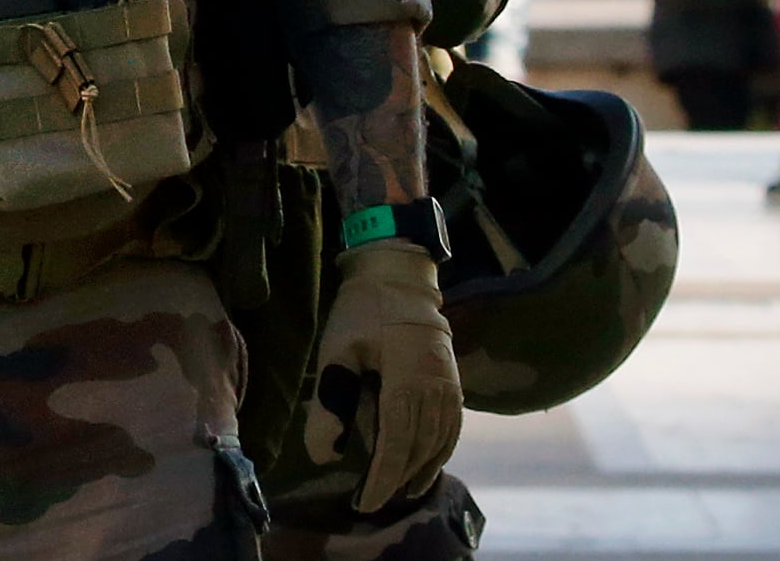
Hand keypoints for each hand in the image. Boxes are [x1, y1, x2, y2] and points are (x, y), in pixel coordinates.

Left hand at [307, 240, 463, 512]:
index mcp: (408, 382)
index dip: (382, 479)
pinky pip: (452, 430)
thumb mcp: (336, 354)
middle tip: (373, 502)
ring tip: (398, 492)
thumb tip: (325, 455)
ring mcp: (451, 387)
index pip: (397, 445)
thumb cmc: (362, 312)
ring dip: (420, 472)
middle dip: (397, 481)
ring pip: (440, 444)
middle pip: (420, 450)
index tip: (364, 502)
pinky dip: (439, 453)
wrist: (400, 277)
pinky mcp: (454, 383)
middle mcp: (437, 390)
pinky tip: (425, 465)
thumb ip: (330, 405)